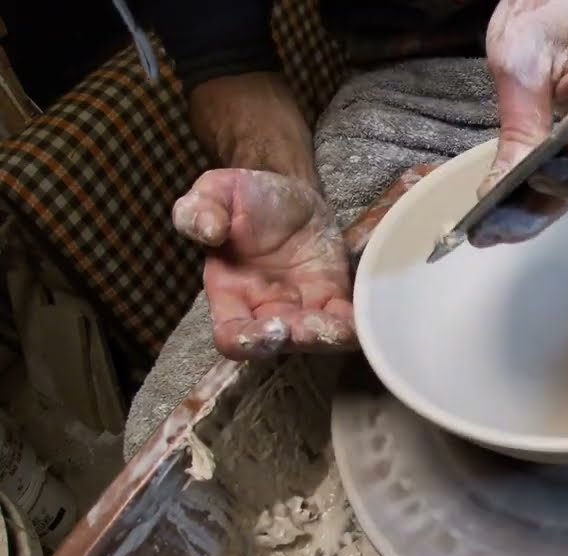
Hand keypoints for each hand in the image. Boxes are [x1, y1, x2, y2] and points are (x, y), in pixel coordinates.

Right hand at [171, 169, 355, 359]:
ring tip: (336, 326)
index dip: (248, 342)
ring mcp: (302, 307)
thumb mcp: (214, 193)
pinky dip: (353, 326)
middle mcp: (265, 309)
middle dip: (296, 340)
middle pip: (279, 346)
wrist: (288, 191)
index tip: (269, 328)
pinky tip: (361, 317)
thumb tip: (206, 230)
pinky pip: (344, 322)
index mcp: (230, 294)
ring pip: (315, 340)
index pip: (232, 337)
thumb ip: (198, 210)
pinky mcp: (332, 296)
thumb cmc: (244, 197)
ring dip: (326, 338)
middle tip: (308, 327)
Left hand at [477, 0, 567, 246]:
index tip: (538, 174)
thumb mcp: (523, 55)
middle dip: (560, 198)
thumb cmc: (550, 3)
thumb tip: (503, 188)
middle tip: (499, 220)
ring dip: (544, 206)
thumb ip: (520, 121)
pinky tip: (504, 212)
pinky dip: (543, 194)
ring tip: (490, 226)